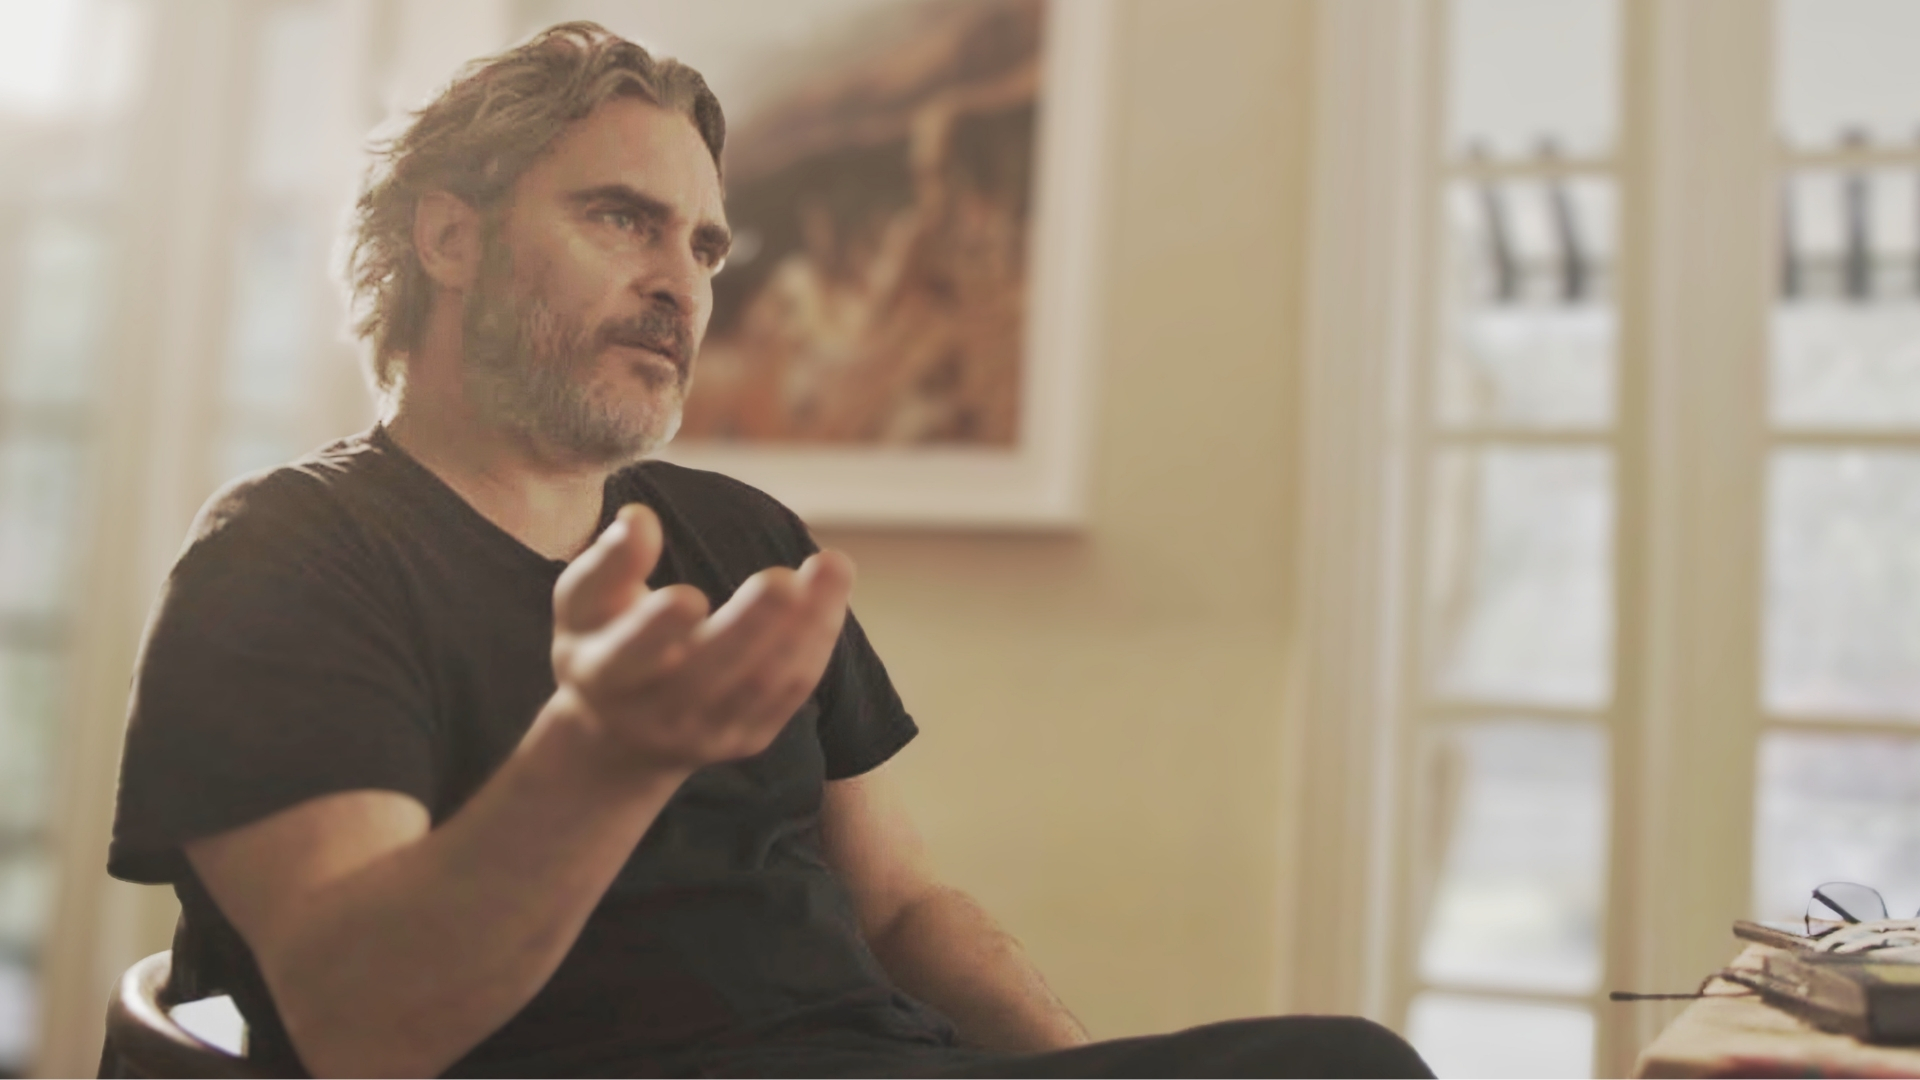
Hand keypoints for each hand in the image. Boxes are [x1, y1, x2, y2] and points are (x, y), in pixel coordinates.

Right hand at [549, 504, 854, 775]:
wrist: (620, 733)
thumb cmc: (602, 641)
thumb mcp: (582, 602)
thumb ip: (608, 562)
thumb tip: (639, 518)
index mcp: (604, 676)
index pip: (628, 658)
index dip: (656, 631)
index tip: (690, 596)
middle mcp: (656, 714)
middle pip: (709, 675)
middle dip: (750, 626)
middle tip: (782, 578)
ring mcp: (706, 734)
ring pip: (763, 684)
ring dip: (804, 626)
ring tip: (832, 567)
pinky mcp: (748, 737)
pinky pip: (791, 690)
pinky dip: (816, 641)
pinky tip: (831, 594)